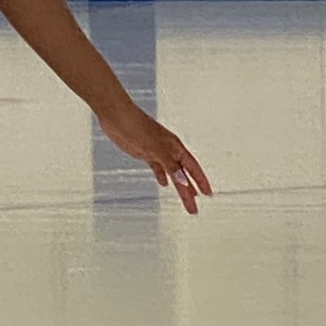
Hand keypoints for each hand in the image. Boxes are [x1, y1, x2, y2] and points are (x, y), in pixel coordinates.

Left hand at [97, 101, 211, 214]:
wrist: (117, 116)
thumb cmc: (136, 126)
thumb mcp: (155, 148)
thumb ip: (170, 165)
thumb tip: (183, 181)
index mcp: (175, 148)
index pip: (192, 168)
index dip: (201, 181)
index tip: (208, 194)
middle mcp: (169, 151)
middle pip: (183, 175)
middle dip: (189, 192)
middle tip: (194, 209)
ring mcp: (157, 152)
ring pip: (172, 173)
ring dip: (179, 186)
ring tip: (186, 199)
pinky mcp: (145, 153)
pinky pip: (158, 167)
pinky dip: (161, 176)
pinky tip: (163, 183)